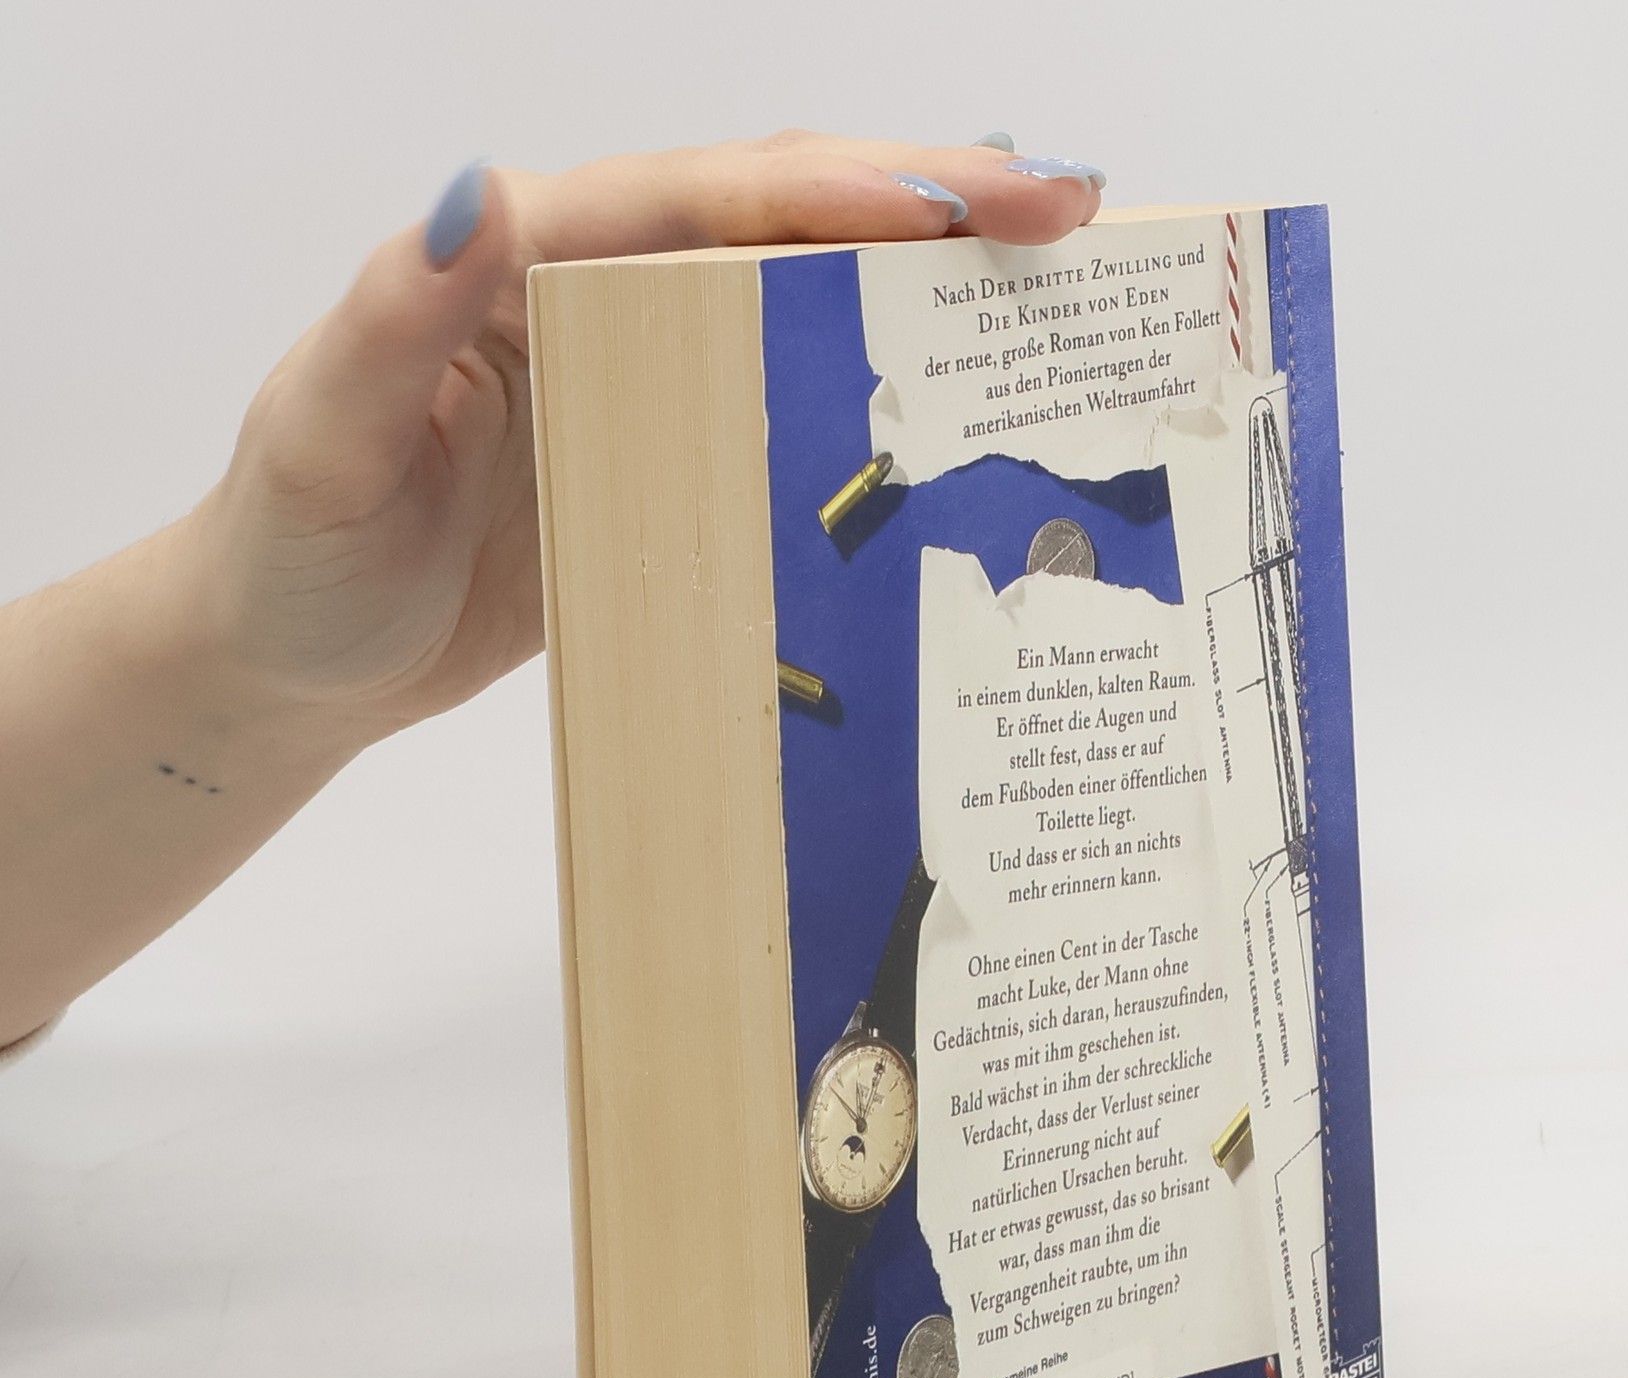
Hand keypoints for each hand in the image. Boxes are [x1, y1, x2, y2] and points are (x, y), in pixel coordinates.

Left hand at [193, 133, 1106, 745]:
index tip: (955, 209)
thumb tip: (475, 191)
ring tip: (1050, 290)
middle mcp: (595, 304)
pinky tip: (955, 416)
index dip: (829, 192)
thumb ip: (392, 316)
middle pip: (777, 220)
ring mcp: (639, 389)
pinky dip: (871, 400)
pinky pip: (781, 415)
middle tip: (1066, 208)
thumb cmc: (290, 555)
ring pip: (799, 304)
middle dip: (924, 200)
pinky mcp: (663, 474)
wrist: (290, 666)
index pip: (694, 199)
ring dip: (922, 288)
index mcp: (522, 265)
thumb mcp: (320, 433)